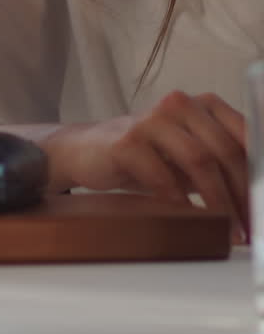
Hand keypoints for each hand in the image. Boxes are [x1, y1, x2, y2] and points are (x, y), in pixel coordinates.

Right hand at [52, 91, 248, 240]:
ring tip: (228, 229)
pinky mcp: (127, 140)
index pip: (245, 135)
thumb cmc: (147, 156)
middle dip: (242, 194)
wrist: (87, 151)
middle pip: (225, 150)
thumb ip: (221, 166)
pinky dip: (181, 202)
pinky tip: (189, 219)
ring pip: (199, 160)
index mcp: (203, 104)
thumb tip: (256, 201)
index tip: (261, 207)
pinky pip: (163, 175)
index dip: (257, 173)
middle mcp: (180, 104)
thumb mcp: (189, 156)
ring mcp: (152, 119)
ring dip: (219, 202)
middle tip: (248, 227)